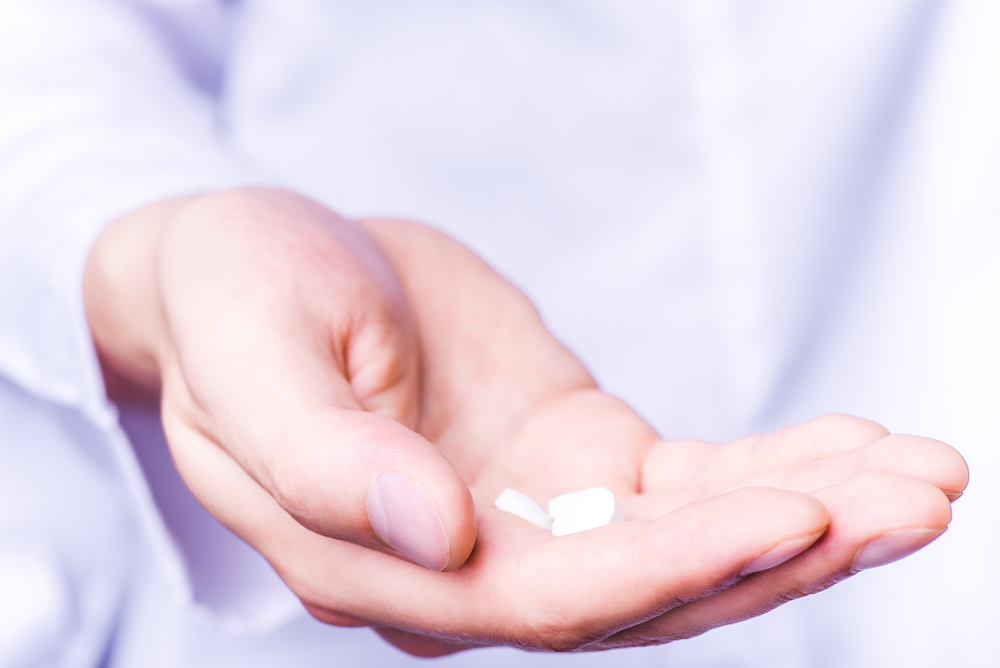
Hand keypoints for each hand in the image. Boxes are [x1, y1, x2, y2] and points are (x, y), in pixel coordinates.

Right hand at [84, 188, 967, 654]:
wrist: (255, 263)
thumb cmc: (235, 301)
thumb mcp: (251, 355)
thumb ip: (324, 458)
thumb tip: (440, 532)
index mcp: (379, 561)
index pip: (545, 599)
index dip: (670, 569)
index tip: (794, 515)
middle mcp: (470, 562)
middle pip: (646, 589)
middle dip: (784, 553)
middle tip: (915, 503)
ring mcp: (530, 510)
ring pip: (686, 540)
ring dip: (811, 514)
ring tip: (924, 481)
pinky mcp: (572, 453)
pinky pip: (688, 478)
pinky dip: (775, 463)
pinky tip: (857, 446)